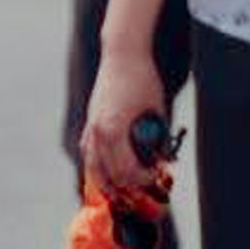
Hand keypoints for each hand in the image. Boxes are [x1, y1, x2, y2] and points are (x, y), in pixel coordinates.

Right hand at [80, 48, 168, 193]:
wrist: (123, 55)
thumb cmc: (143, 79)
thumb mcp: (157, 109)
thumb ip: (156, 136)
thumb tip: (160, 157)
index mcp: (114, 131)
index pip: (126, 170)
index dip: (142, 179)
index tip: (155, 178)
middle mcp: (98, 133)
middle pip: (107, 174)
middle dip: (124, 186)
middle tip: (139, 191)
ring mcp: (91, 127)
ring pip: (93, 166)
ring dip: (106, 181)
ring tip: (118, 192)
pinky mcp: (90, 122)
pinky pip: (89, 152)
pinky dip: (96, 166)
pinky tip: (104, 172)